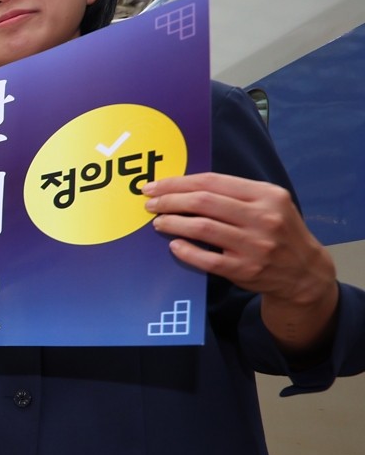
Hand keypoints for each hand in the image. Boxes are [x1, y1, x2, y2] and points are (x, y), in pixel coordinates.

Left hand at [144, 172, 338, 352]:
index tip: (155, 186)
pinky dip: (185, 250)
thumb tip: (184, 186)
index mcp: (267, 195)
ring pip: (202, 228)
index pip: (212, 182)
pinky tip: (174, 245)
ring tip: (159, 222)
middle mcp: (263, 218)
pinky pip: (206, 259)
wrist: (303, 272)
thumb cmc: (278, 232)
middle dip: (169, 201)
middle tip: (150, 204)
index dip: (178, 183)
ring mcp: (254, 246)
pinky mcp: (245, 270)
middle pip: (203, 202)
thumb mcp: (269, 204)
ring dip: (173, 223)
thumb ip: (234, 193)